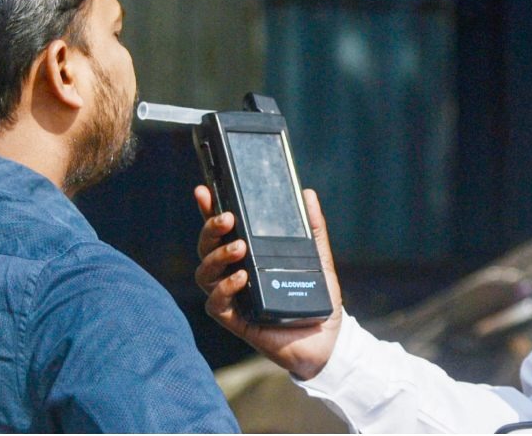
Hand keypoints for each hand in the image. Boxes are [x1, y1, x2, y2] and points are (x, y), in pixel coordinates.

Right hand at [194, 186, 343, 379]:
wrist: (328, 340)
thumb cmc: (318, 297)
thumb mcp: (319, 258)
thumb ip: (313, 228)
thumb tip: (308, 194)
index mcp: (249, 255)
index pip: (222, 230)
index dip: (208, 210)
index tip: (203, 191)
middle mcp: (234, 273)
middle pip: (206, 248)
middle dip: (210, 229)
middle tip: (227, 218)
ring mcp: (233, 297)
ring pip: (204, 274)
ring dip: (217, 257)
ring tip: (239, 247)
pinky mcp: (236, 320)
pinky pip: (216, 303)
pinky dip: (225, 288)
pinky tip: (241, 278)